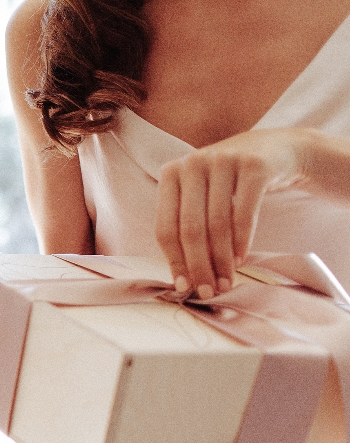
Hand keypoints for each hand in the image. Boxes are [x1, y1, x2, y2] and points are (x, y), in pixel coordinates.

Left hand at [155, 127, 311, 298]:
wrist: (276, 150)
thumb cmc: (230, 184)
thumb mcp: (201, 196)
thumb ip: (188, 226)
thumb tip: (182, 279)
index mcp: (170, 174)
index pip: (166, 227)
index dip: (175, 261)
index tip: (184, 287)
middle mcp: (193, 163)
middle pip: (191, 229)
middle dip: (199, 266)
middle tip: (209, 291)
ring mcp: (223, 160)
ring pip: (218, 224)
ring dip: (222, 260)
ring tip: (226, 281)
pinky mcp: (253, 165)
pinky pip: (244, 213)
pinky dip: (242, 242)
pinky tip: (241, 260)